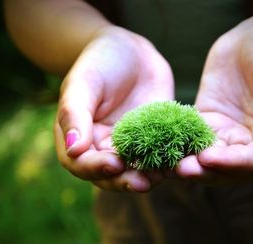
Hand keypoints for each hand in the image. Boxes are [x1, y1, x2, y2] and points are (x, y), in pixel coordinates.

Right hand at [54, 26, 173, 191]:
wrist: (131, 52)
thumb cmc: (99, 63)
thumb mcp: (83, 83)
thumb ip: (74, 114)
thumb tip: (73, 149)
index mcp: (81, 140)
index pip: (82, 164)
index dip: (96, 169)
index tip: (113, 165)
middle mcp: (105, 148)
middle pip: (112, 176)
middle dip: (126, 181)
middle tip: (142, 183)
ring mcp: (132, 146)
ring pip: (138, 170)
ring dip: (149, 176)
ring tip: (162, 176)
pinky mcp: (156, 139)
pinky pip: (161, 154)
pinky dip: (169, 160)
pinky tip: (180, 161)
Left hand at [177, 14, 252, 182]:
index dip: (232, 164)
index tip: (208, 159)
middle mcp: (250, 144)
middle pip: (226, 167)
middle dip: (204, 170)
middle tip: (181, 169)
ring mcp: (226, 133)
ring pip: (206, 155)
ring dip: (188, 161)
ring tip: (168, 163)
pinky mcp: (207, 121)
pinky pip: (191, 134)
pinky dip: (177, 140)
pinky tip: (160, 142)